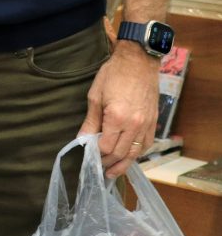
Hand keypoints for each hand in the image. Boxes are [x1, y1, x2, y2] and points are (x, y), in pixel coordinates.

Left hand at [78, 40, 158, 177]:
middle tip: (97, 170)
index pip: (106, 147)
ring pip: (135, 153)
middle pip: (120, 153)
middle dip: (108, 163)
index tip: (87, 157)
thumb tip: (82, 140)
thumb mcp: (95, 96)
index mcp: (117, 118)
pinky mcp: (153, 123)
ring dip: (123, 165)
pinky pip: (146, 145)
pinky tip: (128, 158)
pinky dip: (137, 154)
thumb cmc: (113, 75)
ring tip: (112, 173)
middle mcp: (134, 125)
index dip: (96, 155)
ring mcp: (146, 125)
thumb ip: (90, 121)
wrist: (139, 62)